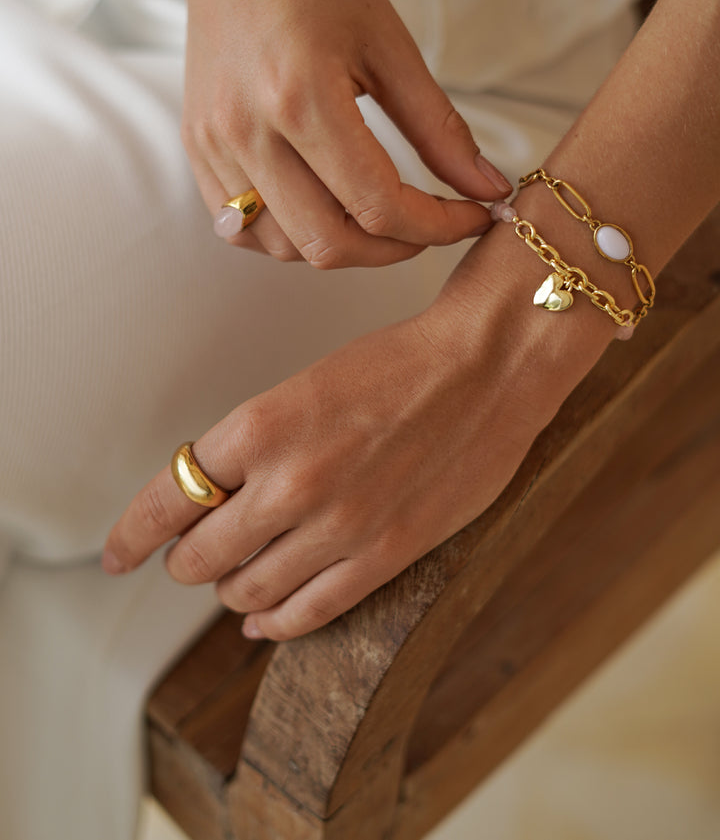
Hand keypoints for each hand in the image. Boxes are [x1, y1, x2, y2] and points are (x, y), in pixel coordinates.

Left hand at [102, 306, 552, 640]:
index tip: (117, 554)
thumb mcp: (304, 388)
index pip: (166, 501)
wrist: (488, 366)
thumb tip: (212, 500)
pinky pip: (306, 614)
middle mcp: (289, 483)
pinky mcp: (384, 557)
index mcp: (260, 426)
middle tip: (192, 555)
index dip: (131, 537)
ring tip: (236, 578)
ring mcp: (338, 527)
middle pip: (199, 557)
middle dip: (186, 561)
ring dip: (231, 590)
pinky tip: (265, 621)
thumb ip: (255, 448)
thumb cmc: (399, 364)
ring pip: (247, 592)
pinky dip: (274, 624)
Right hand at [177, 0, 510, 266]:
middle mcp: (247, 132)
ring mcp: (214, 146)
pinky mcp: (198, 150)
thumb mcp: (389, 44)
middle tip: (431, 224)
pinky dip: (292, 236)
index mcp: (301, 97)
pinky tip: (325, 207)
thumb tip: (487, 188)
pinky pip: (245, 230)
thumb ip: (440, 128)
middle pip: (329, 245)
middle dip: (395, 248)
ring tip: (380, 213)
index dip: (438, 226)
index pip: (378, 204)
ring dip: (345, 246)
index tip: (473, 216)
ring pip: (285, 246)